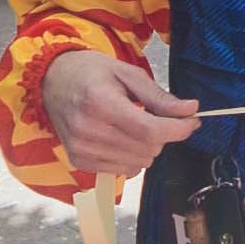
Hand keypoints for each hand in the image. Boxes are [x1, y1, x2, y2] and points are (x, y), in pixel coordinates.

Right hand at [41, 52, 198, 181]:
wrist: (52, 81)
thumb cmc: (90, 72)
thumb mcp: (127, 73)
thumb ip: (159, 96)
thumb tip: (189, 109)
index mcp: (100, 103)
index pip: (150, 130)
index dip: (178, 129)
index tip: (192, 121)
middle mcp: (88, 131)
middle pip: (148, 148)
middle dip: (163, 134)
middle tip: (156, 116)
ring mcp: (82, 149)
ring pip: (139, 163)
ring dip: (147, 147)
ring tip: (134, 124)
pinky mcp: (79, 161)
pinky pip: (123, 171)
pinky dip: (131, 157)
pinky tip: (121, 137)